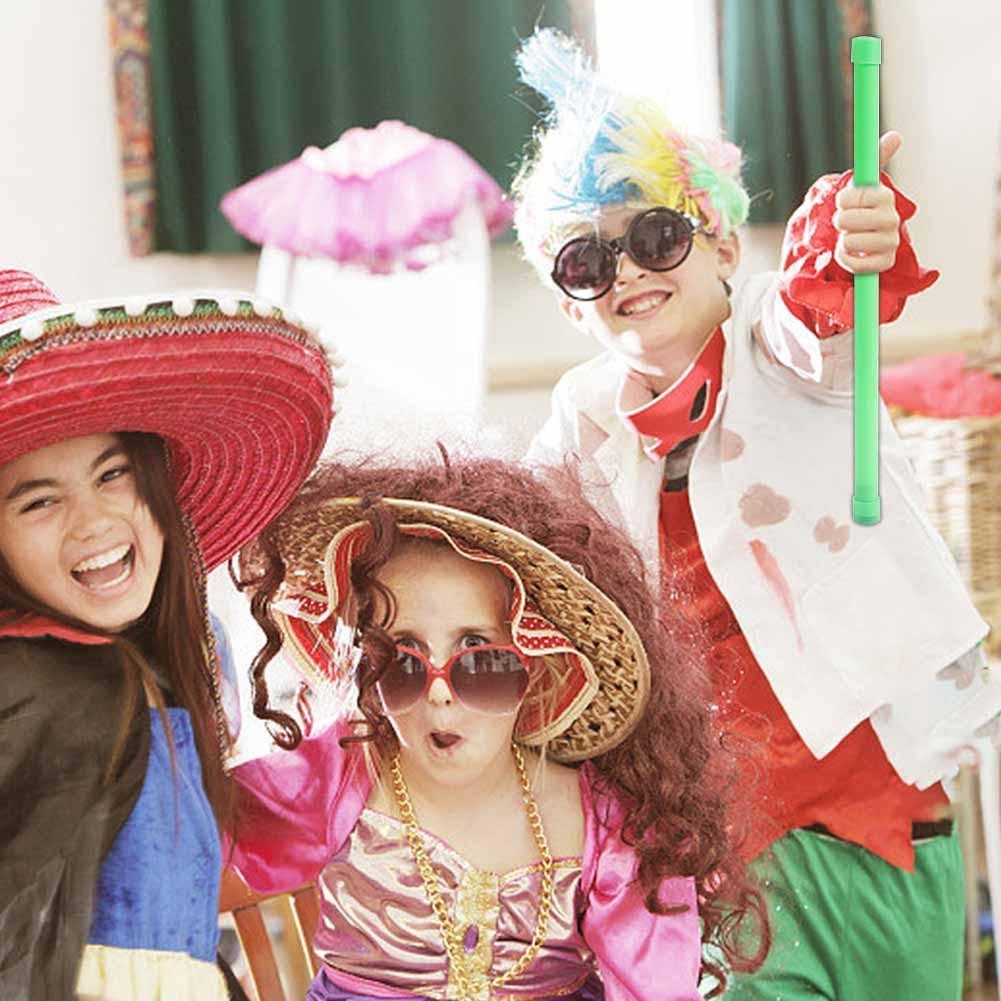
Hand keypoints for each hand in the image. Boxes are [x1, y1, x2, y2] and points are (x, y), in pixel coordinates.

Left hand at [832, 131, 901, 273]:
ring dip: (842, 241)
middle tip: (844, 222)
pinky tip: (850, 253)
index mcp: (885, 197)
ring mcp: (890, 242)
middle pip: (848, 220)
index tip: (843, 201)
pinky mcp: (885, 264)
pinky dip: (845, 260)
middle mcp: (892, 219)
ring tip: (849, 237)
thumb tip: (895, 136)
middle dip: (840, 221)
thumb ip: (876, 160)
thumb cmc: (861, 209)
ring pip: (849, 242)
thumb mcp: (864, 185)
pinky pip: (855, 263)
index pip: (856, 196)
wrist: (866, 240)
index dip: (843, 200)